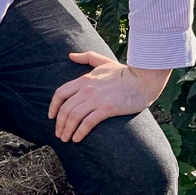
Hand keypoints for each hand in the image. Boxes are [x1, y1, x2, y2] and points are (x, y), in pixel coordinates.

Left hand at [48, 51, 170, 142]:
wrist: (144, 79)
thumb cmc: (125, 72)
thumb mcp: (103, 61)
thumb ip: (86, 57)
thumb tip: (70, 55)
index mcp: (83, 80)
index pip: (60, 93)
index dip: (53, 106)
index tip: (51, 116)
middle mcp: (86, 90)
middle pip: (65, 109)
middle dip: (59, 123)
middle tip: (59, 134)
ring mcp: (96, 99)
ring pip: (73, 117)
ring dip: (67, 130)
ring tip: (66, 139)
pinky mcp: (107, 108)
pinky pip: (88, 122)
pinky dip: (80, 132)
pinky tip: (77, 139)